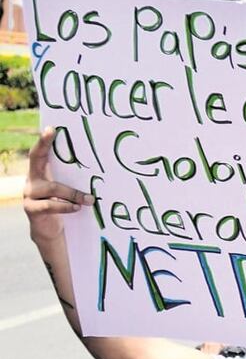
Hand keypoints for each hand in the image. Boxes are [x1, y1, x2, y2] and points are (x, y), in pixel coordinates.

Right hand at [23, 128, 93, 243]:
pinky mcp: (31, 209)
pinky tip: (77, 207)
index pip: (40, 152)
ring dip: (74, 193)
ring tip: (90, 199)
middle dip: (44, 144)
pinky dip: (65, 206)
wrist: (50, 231)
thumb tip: (102, 166)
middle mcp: (32, 179)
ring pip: (53, 187)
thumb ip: (75, 179)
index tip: (52, 127)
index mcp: (41, 172)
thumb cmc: (64, 205)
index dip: (44, 140)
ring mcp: (29, 194)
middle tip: (52, 131)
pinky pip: (49, 205)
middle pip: (36, 158)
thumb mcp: (68, 190)